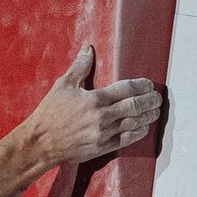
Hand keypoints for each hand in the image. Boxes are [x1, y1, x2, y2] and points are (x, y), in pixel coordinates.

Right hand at [25, 45, 162, 167]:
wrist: (40, 143)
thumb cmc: (49, 114)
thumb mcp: (62, 86)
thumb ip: (79, 67)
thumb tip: (88, 49)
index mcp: (95, 99)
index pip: (127, 89)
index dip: (141, 85)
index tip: (148, 84)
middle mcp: (102, 117)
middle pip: (135, 106)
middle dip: (150, 101)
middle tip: (157, 98)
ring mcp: (103, 133)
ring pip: (134, 123)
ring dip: (148, 117)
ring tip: (155, 111)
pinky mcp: (101, 147)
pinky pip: (126, 140)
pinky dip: (138, 133)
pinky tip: (143, 128)